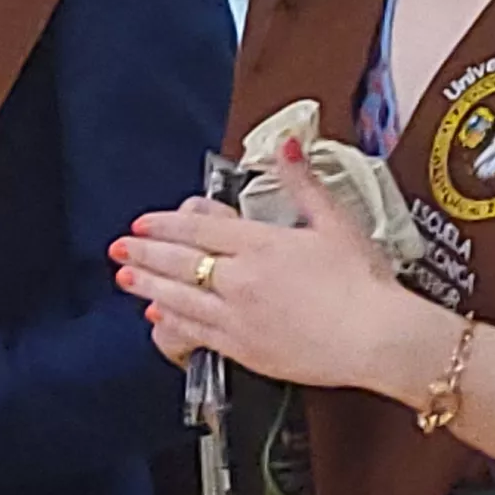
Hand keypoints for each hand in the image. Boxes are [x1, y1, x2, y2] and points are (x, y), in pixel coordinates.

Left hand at [115, 157, 437, 402]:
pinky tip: (159, 316)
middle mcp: (241, 279)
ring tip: (125, 279)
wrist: (377, 338)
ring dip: (148, 286)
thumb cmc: (363, 281)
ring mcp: (239, 317)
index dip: (165, 225)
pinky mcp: (245, 351)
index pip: (199, 230)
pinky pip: (197, 333)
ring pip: (180, 298)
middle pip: (180, 262)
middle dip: (143, 254)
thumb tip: (287, 144)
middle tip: (117, 249)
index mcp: (261, 244)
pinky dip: (173, 322)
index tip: (142, 223)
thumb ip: (304, 182)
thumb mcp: (336, 221)